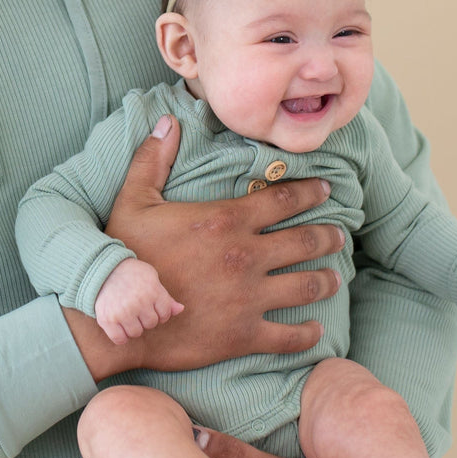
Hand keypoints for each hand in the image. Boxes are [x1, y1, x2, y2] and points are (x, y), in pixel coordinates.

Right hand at [67, 116, 343, 378]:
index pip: (282, 200)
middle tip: (338, 234)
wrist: (117, 316)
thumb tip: (166, 121)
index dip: (309, 192)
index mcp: (225, 221)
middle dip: (327, 236)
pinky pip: (288, 336)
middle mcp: (246, 257)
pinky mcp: (243, 335)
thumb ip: (153, 159)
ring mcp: (248, 298)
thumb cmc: (124, 255)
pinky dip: (307, 333)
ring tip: (334, 277)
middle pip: (304, 241)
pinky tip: (315, 329)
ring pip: (305, 286)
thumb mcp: (133, 200)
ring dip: (325, 280)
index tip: (326, 189)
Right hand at [94, 258, 184, 344]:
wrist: (103, 270)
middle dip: (145, 318)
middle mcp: (139, 302)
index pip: (165, 314)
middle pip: (151, 324)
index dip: (159, 312)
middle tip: (136, 306)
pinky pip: (120, 339)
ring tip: (127, 313)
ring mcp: (123, 312)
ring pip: (136, 333)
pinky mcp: (108, 319)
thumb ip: (166, 296)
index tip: (150, 305)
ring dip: (133, 326)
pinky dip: (121, 336)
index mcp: (152, 290)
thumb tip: (181, 309)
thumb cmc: (131, 274)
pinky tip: (119, 324)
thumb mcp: (151, 278)